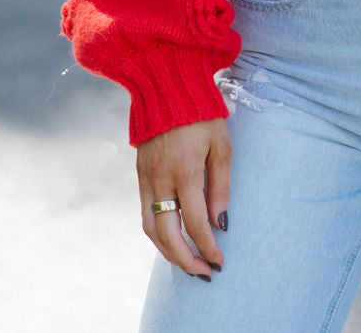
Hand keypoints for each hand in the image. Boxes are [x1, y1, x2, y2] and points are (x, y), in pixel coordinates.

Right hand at [136, 118, 231, 278]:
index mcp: (184, 172)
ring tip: (188, 262)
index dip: (208, 247)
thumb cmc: (202, 115)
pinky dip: (157, 232)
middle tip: (204, 273)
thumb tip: (219, 223)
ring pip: (150, 229)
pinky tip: (173, 238)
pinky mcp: (139, 175)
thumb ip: (220, 185)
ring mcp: (146, 178)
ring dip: (168, 252)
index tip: (220, 262)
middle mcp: (160, 180)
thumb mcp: (221, 145)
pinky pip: (145, 213)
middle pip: (167, 235)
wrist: (166, 87)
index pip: (195, 224)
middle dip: (186, 260)